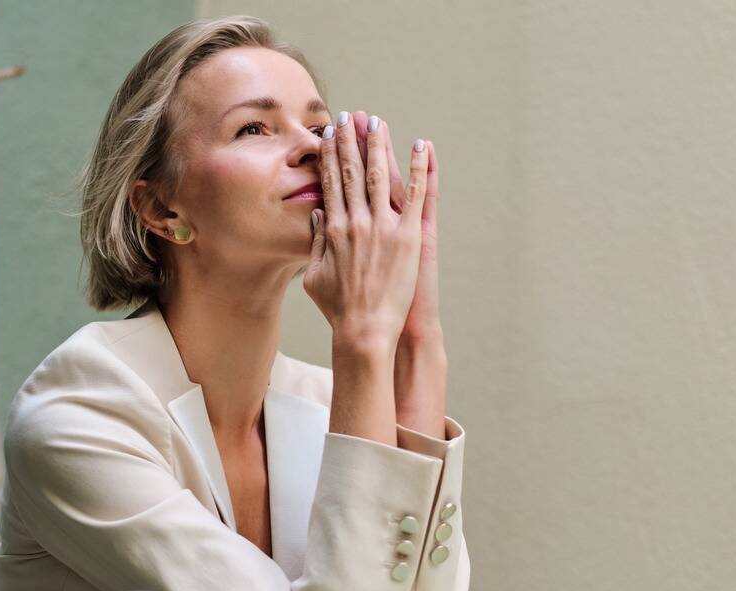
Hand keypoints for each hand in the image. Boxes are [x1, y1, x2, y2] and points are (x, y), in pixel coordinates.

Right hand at [302, 111, 430, 351]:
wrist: (365, 329)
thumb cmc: (339, 309)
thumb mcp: (314, 276)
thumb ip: (315, 243)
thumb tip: (317, 214)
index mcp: (334, 229)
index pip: (331, 182)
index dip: (330, 155)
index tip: (329, 134)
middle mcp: (357, 221)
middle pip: (353, 171)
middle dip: (350, 141)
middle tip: (349, 116)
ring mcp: (384, 227)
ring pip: (382, 175)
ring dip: (379, 145)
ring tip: (378, 122)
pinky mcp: (409, 236)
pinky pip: (418, 194)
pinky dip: (420, 168)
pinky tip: (421, 145)